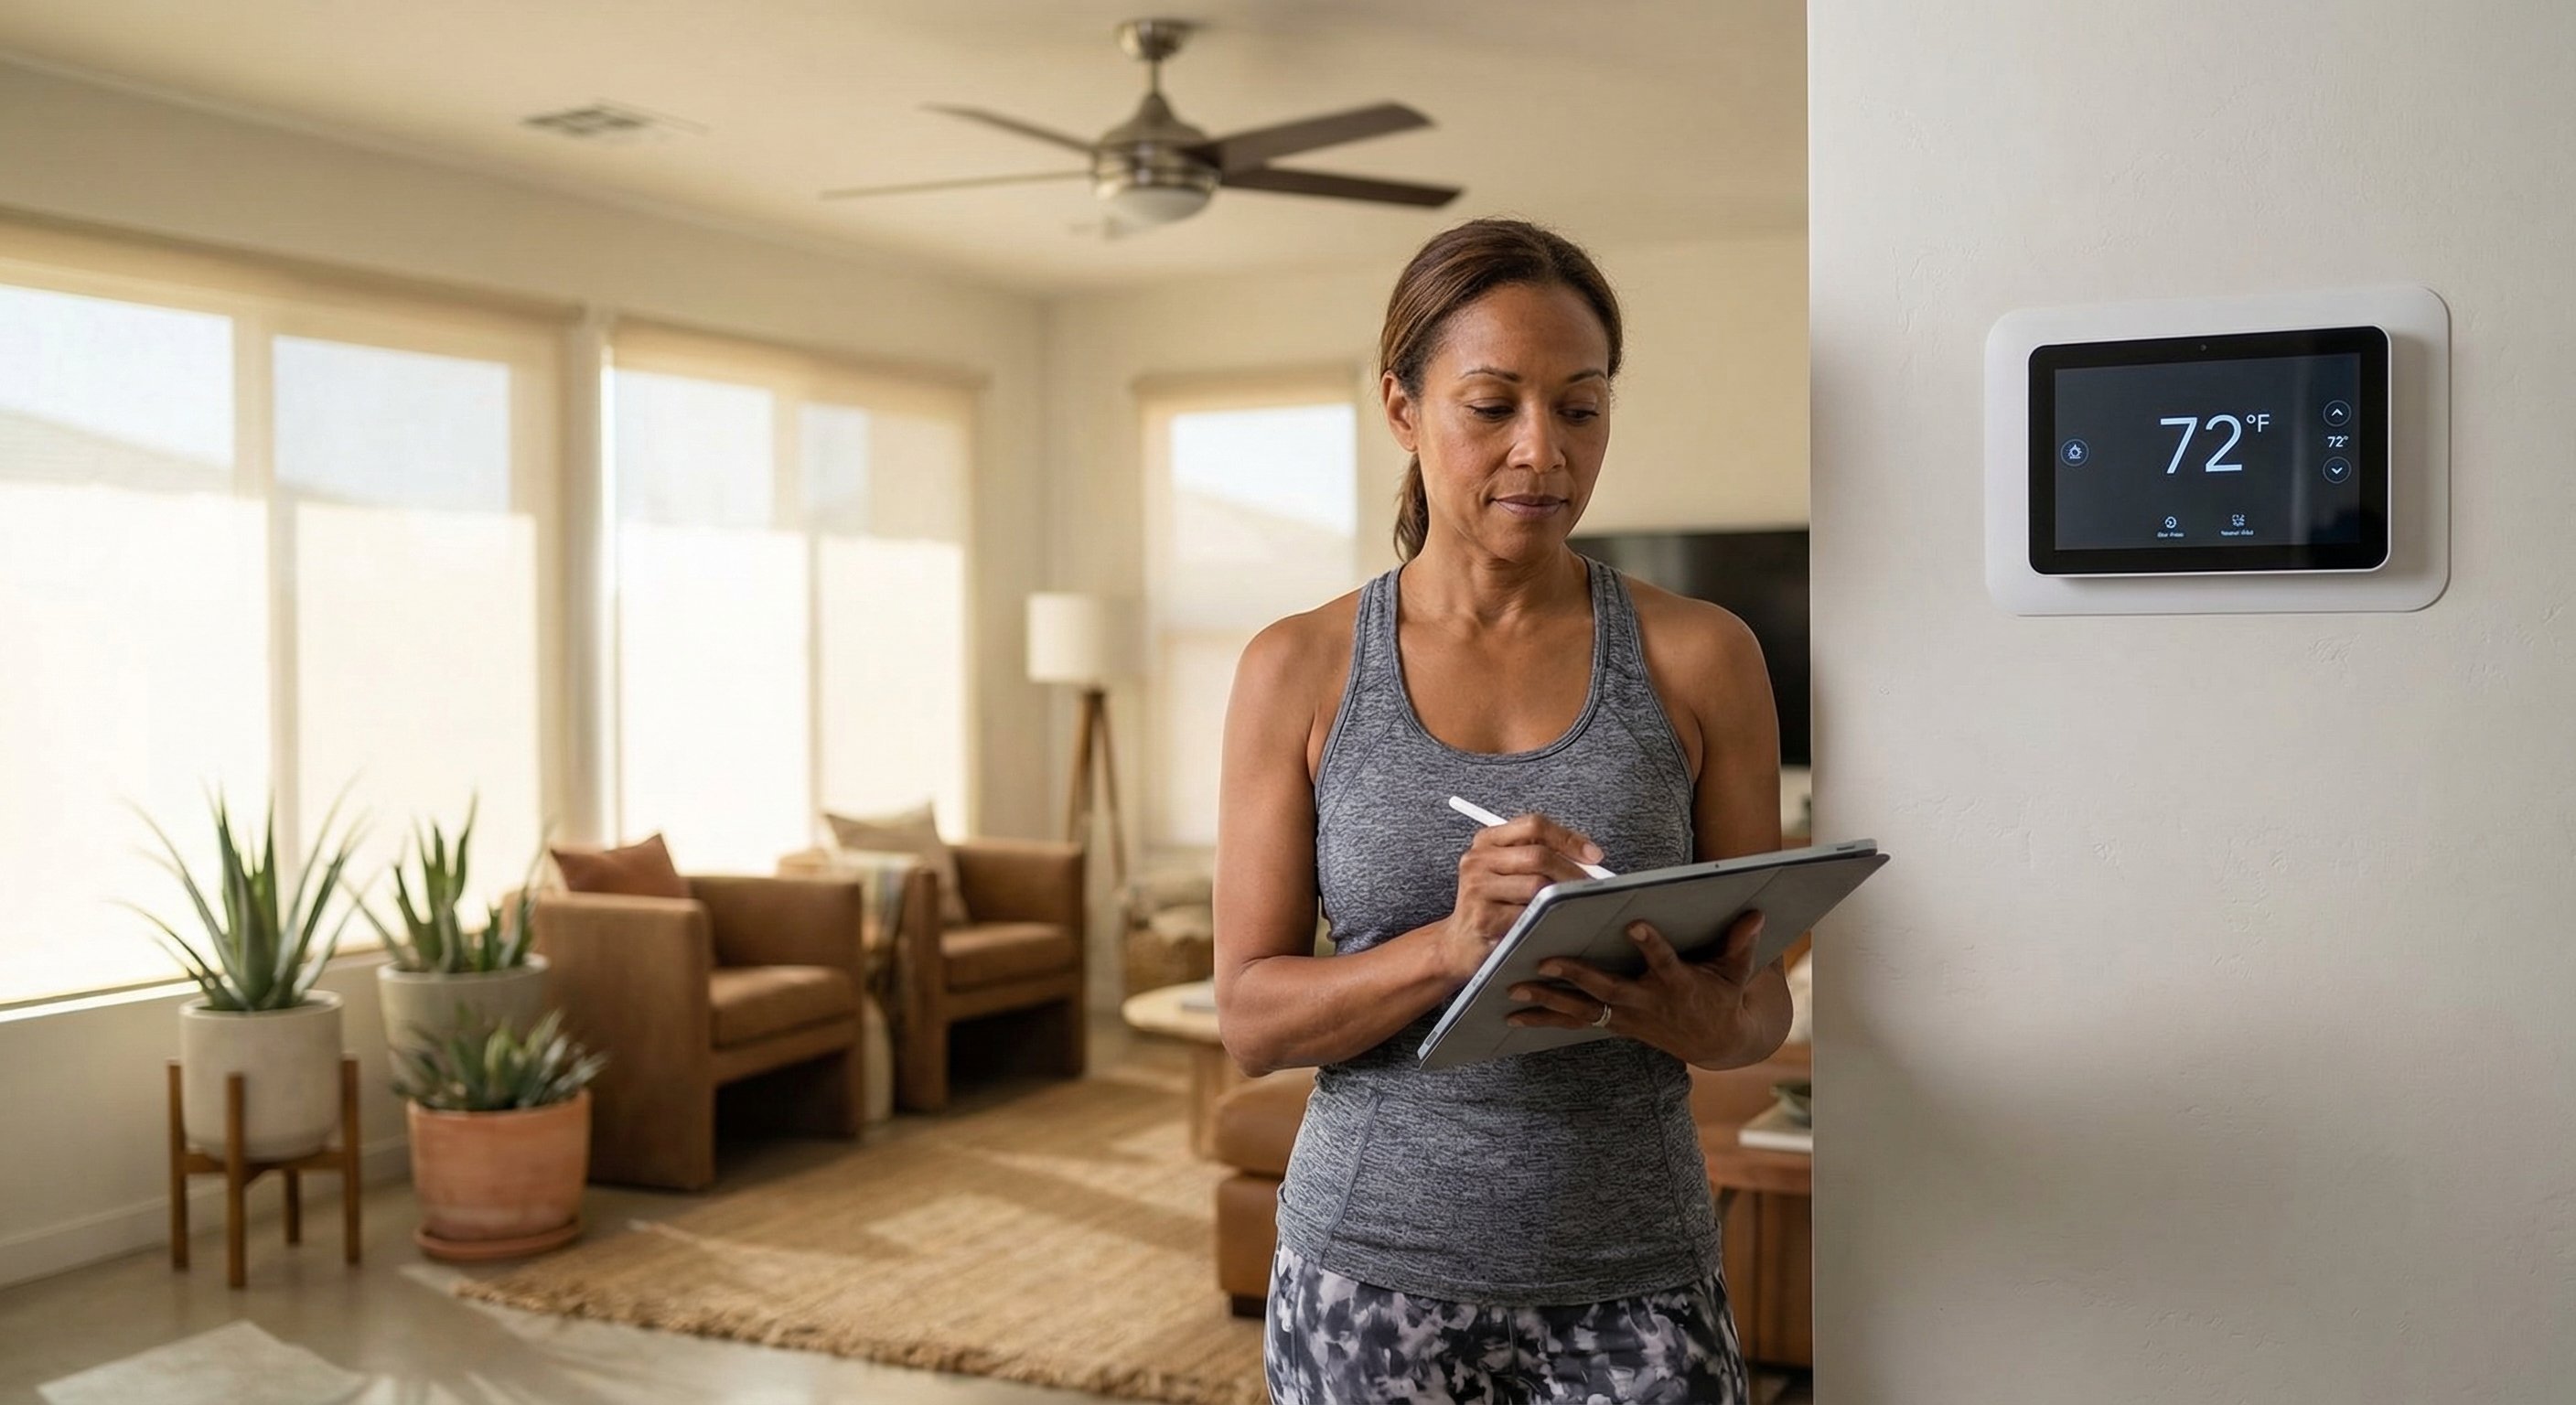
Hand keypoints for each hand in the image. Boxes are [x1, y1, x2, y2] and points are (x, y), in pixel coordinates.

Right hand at [1434, 812, 1603, 982]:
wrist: (1459, 943)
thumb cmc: (1493, 905)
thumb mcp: (1507, 872)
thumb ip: (1538, 857)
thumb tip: (1589, 860)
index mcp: (1487, 841)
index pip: (1533, 825)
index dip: (1568, 838)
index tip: (1593, 855)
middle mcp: (1478, 859)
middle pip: (1538, 855)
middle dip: (1572, 871)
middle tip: (1592, 886)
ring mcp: (1478, 888)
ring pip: (1536, 886)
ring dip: (1563, 896)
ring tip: (1577, 904)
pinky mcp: (1483, 917)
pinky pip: (1529, 915)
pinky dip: (1548, 918)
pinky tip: (1556, 923)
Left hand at [1506, 909, 1766, 1064]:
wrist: (1715, 1041)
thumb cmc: (1722, 995)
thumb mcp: (1735, 971)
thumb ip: (1741, 943)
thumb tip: (1755, 913)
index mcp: (1676, 983)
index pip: (1664, 961)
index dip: (1652, 945)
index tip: (1636, 925)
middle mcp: (1646, 1002)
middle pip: (1607, 989)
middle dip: (1577, 974)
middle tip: (1547, 959)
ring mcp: (1626, 1017)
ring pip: (1581, 1010)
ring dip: (1547, 1000)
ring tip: (1513, 988)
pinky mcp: (1612, 1025)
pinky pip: (1574, 1023)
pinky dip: (1543, 1020)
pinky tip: (1511, 1017)